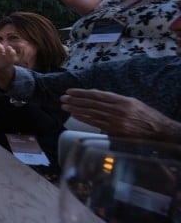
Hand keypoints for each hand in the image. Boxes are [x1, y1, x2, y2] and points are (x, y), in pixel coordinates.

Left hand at [59, 88, 175, 138]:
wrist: (159, 130)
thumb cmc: (144, 115)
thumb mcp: (131, 102)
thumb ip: (114, 99)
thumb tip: (95, 95)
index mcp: (123, 100)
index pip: (97, 95)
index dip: (82, 93)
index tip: (70, 91)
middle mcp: (119, 109)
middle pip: (92, 103)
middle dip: (76, 100)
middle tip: (63, 98)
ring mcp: (116, 120)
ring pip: (92, 112)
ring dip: (76, 109)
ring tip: (65, 106)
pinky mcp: (115, 130)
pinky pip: (96, 123)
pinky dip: (84, 118)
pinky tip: (74, 115)